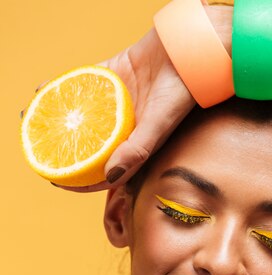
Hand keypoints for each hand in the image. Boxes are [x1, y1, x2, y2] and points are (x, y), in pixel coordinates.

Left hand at [55, 5, 232, 192]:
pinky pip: (83, 82)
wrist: (189, 50)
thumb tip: (109, 176)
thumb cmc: (181, 93)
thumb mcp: (158, 126)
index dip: (82, 179)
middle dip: (64, 148)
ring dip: (60, 116)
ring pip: (83, 112)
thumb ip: (136, 151)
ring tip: (36, 118)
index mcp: (135, 144)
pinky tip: (45, 89)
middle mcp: (124, 125)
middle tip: (40, 150)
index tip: (58, 181)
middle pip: (89, 141)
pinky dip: (65, 85)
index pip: (105, 168)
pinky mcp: (113, 75)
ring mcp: (116, 100)